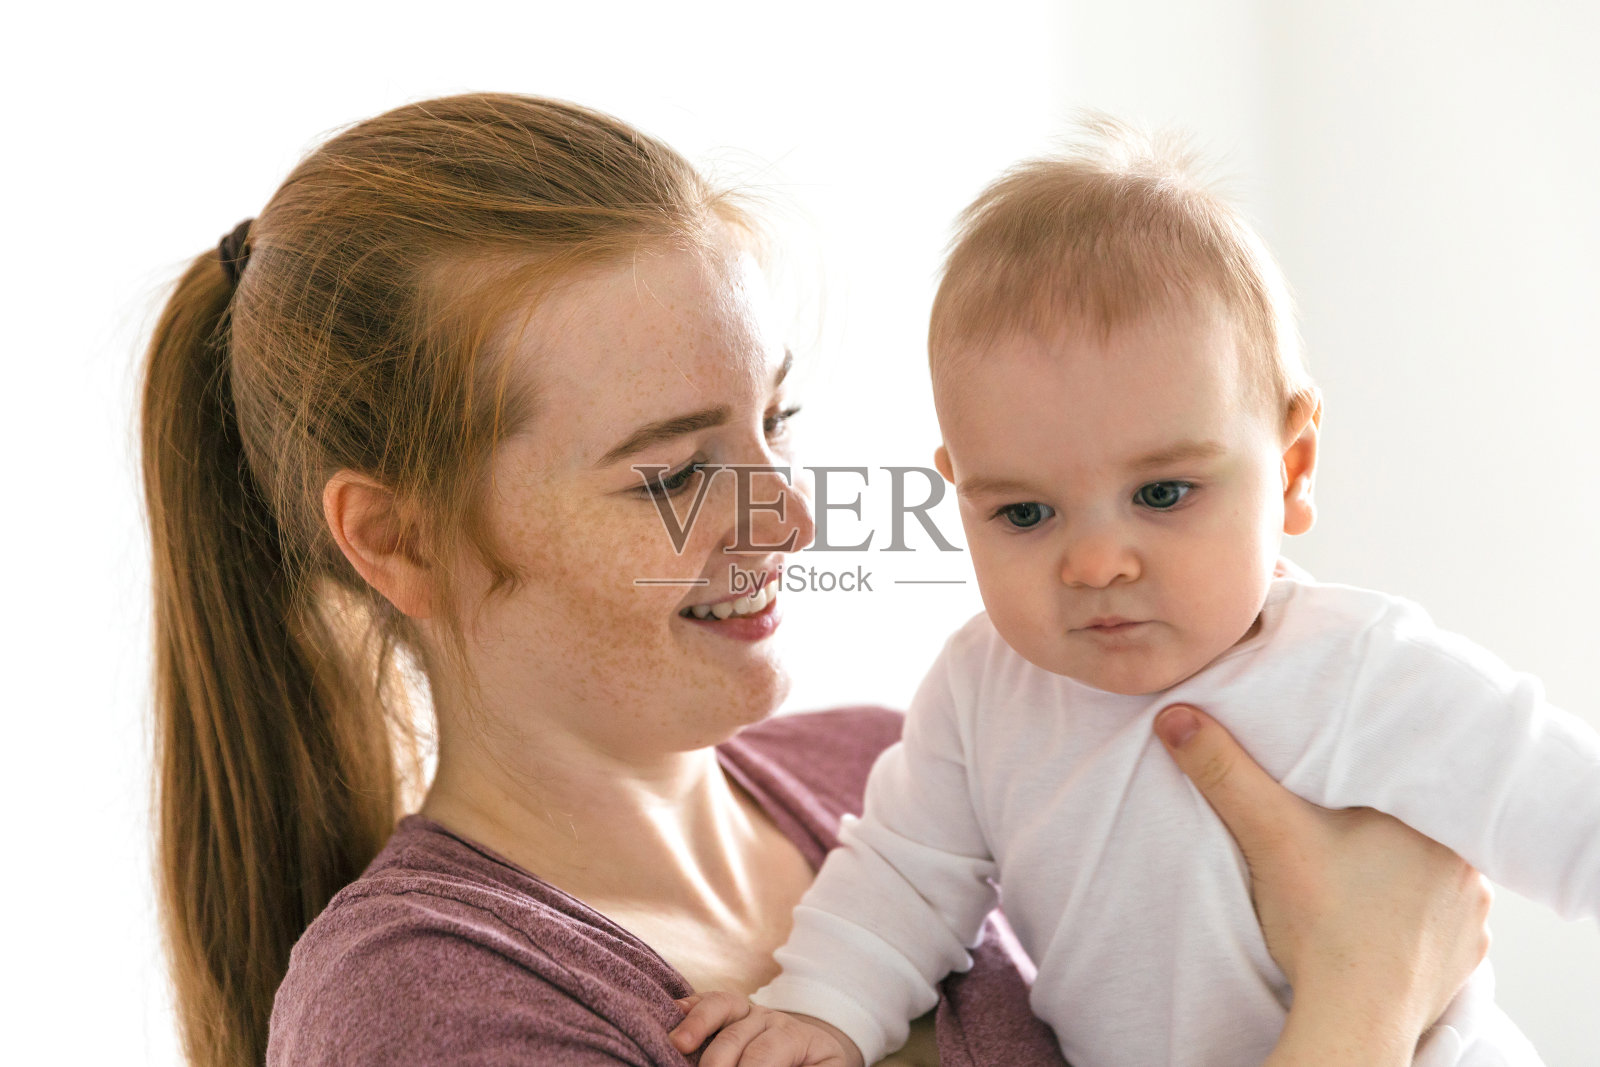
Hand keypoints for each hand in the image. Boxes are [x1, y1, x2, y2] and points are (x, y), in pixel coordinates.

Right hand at [670, 992, 864, 1066]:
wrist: (817, 1054)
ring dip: (696, 1027)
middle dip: (717, 1063)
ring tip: (678, 1045)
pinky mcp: (731, 1013)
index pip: (764, 1053)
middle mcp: (770, 1019)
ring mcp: (748, 1012)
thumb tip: (767, 1064)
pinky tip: (674, 1013)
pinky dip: (691, 1007)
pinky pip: (709, 1001)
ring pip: (721, 1008)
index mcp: (796, 1037)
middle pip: (736, 1037)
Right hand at [1154, 704, 1491, 1060]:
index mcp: (1434, 821)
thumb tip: (1178, 717)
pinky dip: (1411, 918)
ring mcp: (1470, 918)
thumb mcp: (1267, 833)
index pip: (1405, 778)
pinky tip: (1378, 919)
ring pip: (1430, 874)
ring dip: (1399, 873)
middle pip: (1418, 827)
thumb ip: (1224, 770)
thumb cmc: (1321, 924)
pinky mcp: (1463, 960)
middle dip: (1380, 826)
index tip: (1338, 784)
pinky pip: (1440, 923)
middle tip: (1340, 829)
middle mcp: (1468, 868)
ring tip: (1357, 876)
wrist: (1353, 1019)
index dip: (1369, 776)